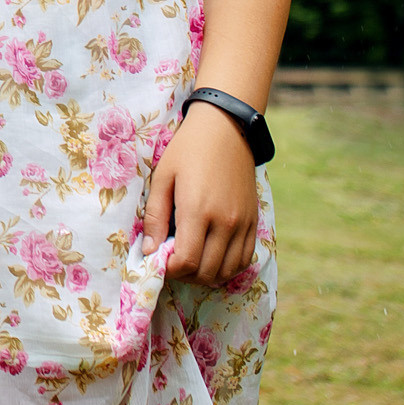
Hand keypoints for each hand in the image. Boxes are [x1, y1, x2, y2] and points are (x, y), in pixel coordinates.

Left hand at [144, 102, 261, 284]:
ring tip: (190, 261)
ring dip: (206, 275)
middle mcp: (225, 222)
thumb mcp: (163, 178)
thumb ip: (155, 217)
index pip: (186, 261)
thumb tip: (149, 251)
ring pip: (227, 270)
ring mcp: (243, 224)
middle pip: (207, 272)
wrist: (226, 129)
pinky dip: (227, 267)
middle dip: (185, 275)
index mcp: (198, 210)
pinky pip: (244, 259)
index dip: (170, 269)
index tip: (159, 260)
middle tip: (171, 262)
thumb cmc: (187, 150)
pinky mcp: (254, 222)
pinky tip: (211, 257)